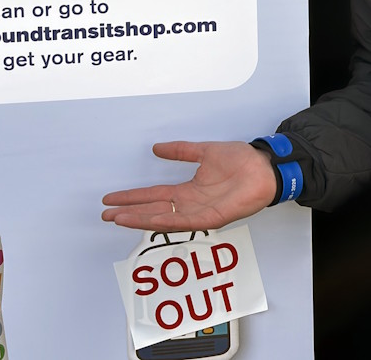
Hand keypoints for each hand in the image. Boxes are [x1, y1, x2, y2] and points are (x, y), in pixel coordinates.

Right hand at [101, 141, 276, 230]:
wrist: (264, 166)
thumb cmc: (242, 160)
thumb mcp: (205, 151)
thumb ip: (181, 151)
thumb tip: (156, 148)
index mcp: (188, 190)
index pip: (154, 196)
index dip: (132, 197)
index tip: (111, 198)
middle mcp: (191, 204)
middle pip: (153, 210)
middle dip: (128, 213)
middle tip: (105, 214)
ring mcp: (200, 212)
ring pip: (163, 219)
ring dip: (139, 219)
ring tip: (118, 218)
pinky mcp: (211, 218)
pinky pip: (184, 222)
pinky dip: (165, 221)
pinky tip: (148, 220)